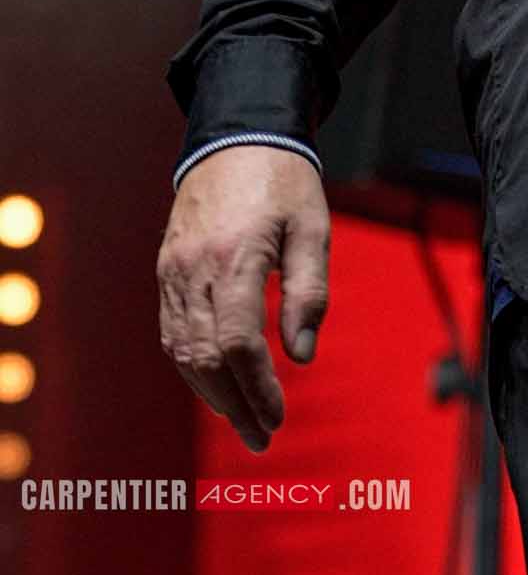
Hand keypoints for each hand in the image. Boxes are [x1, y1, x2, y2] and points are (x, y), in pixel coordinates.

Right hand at [157, 146, 329, 451]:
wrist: (235, 136)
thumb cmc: (284, 181)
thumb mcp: (312, 227)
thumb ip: (310, 291)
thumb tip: (301, 355)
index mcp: (235, 257)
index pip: (237, 343)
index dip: (257, 388)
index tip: (278, 416)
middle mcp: (195, 269)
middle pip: (205, 358)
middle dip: (235, 405)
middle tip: (263, 437)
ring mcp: (173, 271)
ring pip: (182, 351)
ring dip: (211, 394)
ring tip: (244, 420)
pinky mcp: (167, 270)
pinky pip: (173, 331)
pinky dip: (192, 366)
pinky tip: (216, 384)